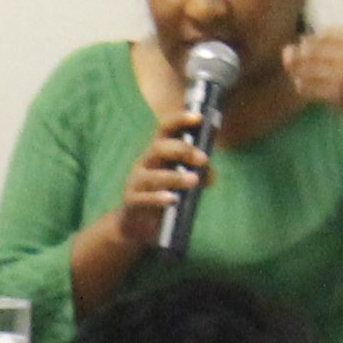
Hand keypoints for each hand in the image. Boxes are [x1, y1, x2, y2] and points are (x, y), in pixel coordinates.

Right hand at [108, 113, 214, 244]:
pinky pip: (143, 198)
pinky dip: (158, 198)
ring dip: (174, 176)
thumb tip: (211, 173)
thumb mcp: (185, 182)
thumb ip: (200, 174)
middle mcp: (145, 162)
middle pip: (159, 147)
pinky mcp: (131, 201)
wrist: (138, 225)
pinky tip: (173, 199)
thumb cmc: (165, 195)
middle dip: (182, 150)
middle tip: (204, 159)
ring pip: (153, 175)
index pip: (167, 129)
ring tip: (194, 180)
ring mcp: (136, 181)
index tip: (199, 117)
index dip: (180, 120)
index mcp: (159, 151)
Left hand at [284, 27, 342, 163]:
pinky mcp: (338, 95)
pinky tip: (303, 85)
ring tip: (296, 72)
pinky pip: (309, 88)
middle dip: (297, 53)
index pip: (324, 33)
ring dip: (296, 70)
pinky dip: (302, 85)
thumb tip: (312, 37)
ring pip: (306, 68)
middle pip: (311, 49)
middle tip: (290, 58)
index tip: (306, 46)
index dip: (312, 39)